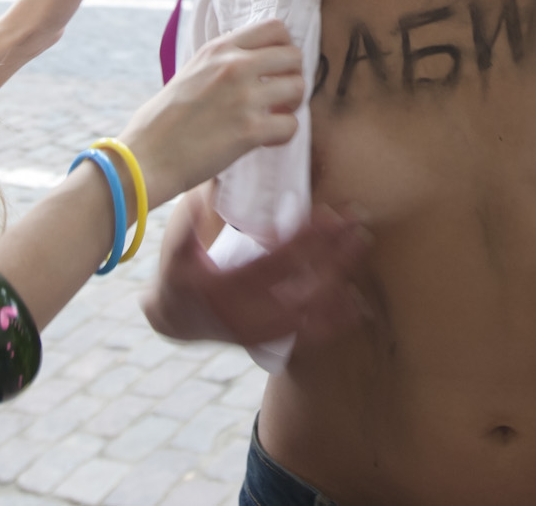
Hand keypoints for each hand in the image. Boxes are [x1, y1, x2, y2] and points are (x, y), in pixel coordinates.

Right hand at [118, 19, 305, 206]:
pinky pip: (291, 125)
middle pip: (294, 56)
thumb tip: (251, 61)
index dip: (284, 47)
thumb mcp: (191, 71)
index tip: (276, 66)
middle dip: (293, 75)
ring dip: (292, 105)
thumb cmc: (163, 120)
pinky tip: (266, 140)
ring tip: (275, 116)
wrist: (146, 157)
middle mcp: (234, 66)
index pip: (275, 27)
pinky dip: (283, 135)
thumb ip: (221, 62)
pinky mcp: (249, 131)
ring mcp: (244, 97)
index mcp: (219, 49)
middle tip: (280, 95)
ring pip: (298, 87)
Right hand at [143, 189, 367, 345]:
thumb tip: (202, 197)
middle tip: (359, 226)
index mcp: (224, 288)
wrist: (174, 319)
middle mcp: (245, 314)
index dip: (306, 238)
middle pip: (301, 286)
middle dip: (334, 256)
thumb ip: (190, 223)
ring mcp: (259, 330)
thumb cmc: (179, 275)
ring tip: (361, 250)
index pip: (275, 262)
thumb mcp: (176, 249)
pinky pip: (306, 335)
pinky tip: (356, 303)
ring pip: (309, 310)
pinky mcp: (269, 338)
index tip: (331, 214)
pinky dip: (333, 321)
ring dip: (339, 281)